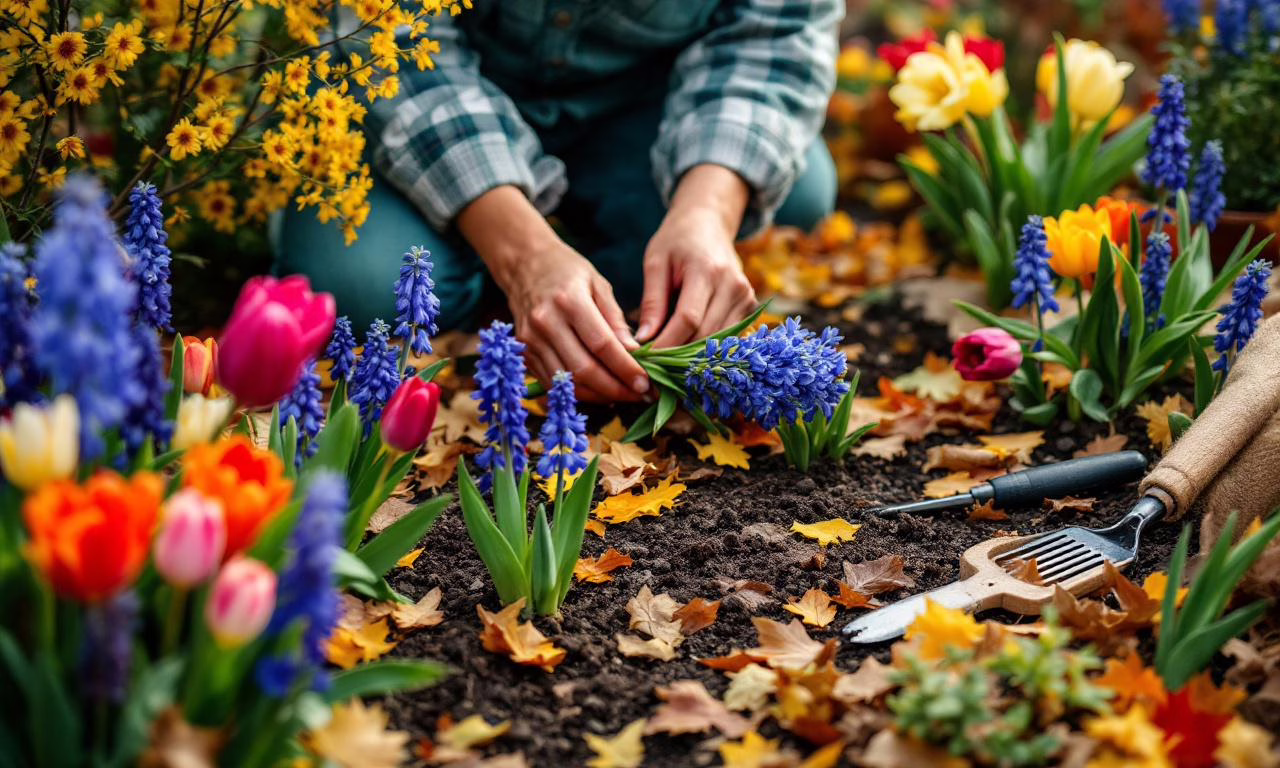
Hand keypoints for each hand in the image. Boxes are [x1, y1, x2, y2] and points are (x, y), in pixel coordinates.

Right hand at [505, 241, 649, 401]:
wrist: (524, 265)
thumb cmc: (567, 271)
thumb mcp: (599, 284)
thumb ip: (615, 320)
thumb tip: (635, 354)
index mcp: (569, 301)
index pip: (602, 345)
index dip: (626, 369)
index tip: (646, 383)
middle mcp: (546, 323)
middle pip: (584, 370)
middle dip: (616, 389)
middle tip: (640, 395)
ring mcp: (531, 341)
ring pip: (568, 383)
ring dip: (599, 396)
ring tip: (623, 395)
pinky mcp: (524, 353)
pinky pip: (554, 383)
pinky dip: (579, 392)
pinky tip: (599, 390)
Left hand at [637, 166, 756, 347]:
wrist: (708, 223)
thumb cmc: (676, 241)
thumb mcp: (656, 263)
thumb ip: (652, 302)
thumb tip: (643, 341)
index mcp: (707, 270)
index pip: (688, 319)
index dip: (666, 344)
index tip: (645, 360)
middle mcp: (733, 285)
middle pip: (706, 335)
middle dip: (677, 355)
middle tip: (652, 367)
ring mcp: (746, 296)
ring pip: (719, 341)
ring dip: (693, 356)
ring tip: (666, 362)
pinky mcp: (750, 306)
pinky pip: (729, 337)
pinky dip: (707, 348)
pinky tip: (687, 351)